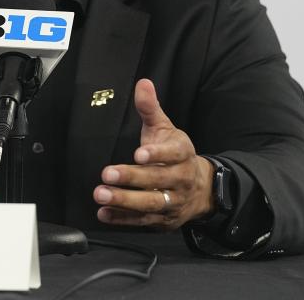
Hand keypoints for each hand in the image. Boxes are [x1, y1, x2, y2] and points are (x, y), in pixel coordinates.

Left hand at [94, 79, 214, 229]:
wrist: (202, 190)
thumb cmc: (176, 154)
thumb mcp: (165, 128)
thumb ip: (150, 108)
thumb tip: (143, 83)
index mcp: (183, 154)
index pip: (173, 154)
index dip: (157, 154)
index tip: (139, 154)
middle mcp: (180, 179)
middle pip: (158, 180)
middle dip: (132, 178)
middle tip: (108, 174)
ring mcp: (173, 202)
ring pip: (150, 203)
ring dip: (125, 201)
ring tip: (101, 194)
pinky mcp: (163, 220)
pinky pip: (142, 221)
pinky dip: (122, 219)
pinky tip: (104, 213)